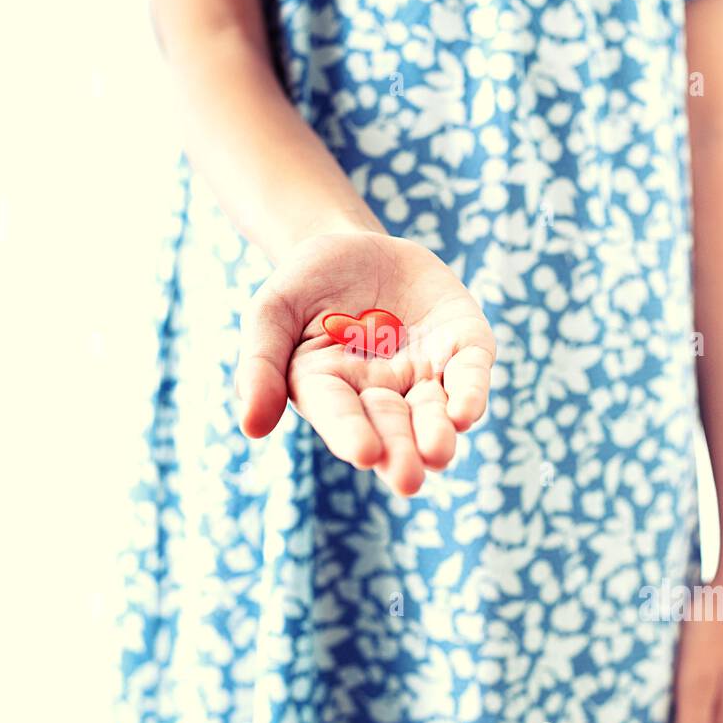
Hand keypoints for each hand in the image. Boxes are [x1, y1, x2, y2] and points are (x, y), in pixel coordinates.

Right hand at [234, 231, 495, 494]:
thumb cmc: (305, 286)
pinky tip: (466, 412)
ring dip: (438, 434)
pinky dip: (470, 392)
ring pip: (435, 411)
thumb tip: (252, 429)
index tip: (364, 452)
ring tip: (439, 452)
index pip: (340, 416)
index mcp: (330, 389)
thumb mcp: (272, 312)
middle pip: (392, 426)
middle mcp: (380, 392)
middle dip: (401, 451)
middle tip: (409, 478)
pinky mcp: (460, 344)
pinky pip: (469, 373)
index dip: (352, 433)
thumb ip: (261, 365)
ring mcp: (423, 371)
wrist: (353, 244)